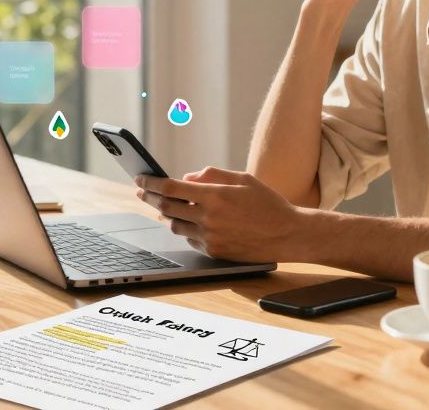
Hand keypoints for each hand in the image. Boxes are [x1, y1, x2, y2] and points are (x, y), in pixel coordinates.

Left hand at [135, 167, 307, 262]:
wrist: (288, 235)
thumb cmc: (267, 203)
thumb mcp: (242, 179)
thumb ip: (211, 175)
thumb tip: (186, 178)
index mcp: (215, 196)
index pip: (171, 188)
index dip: (151, 183)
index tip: (140, 178)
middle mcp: (209, 218)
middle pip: (167, 208)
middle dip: (150, 198)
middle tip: (142, 192)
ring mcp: (210, 238)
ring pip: (175, 226)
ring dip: (169, 215)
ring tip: (167, 207)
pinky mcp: (214, 252)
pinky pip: (190, 240)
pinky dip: (187, 230)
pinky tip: (191, 222)